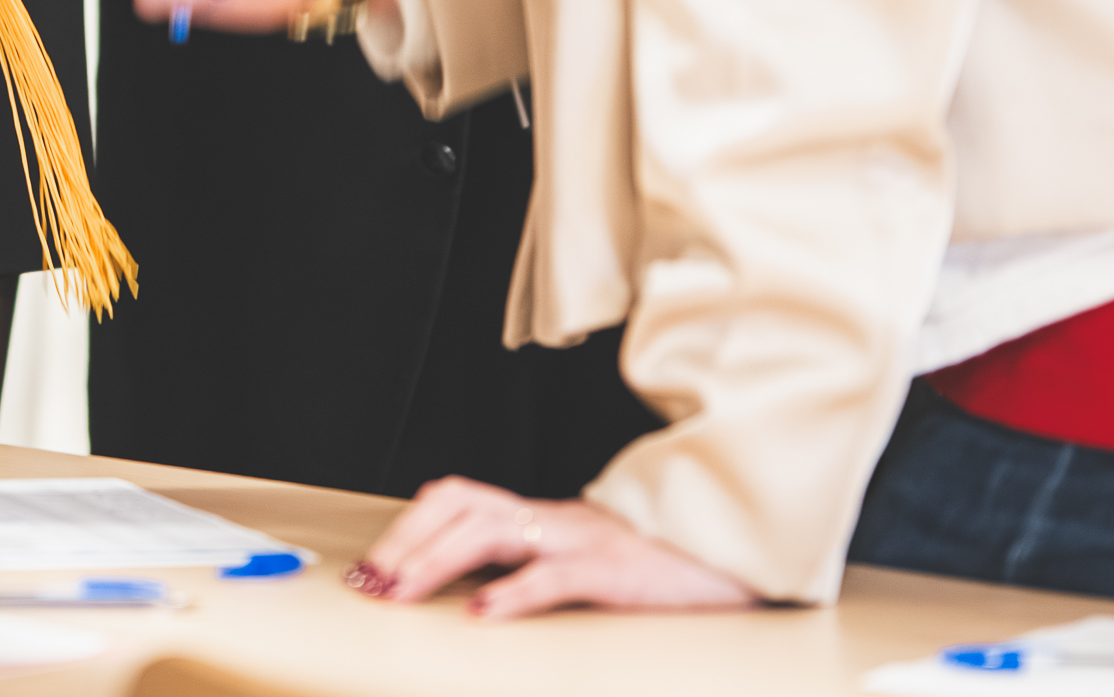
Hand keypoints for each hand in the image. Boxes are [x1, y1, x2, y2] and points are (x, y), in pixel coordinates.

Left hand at [350, 479, 756, 615]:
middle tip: (372, 580)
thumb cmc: (662, 572)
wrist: (741, 556)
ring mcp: (584, 538)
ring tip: (402, 591)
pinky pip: (555, 574)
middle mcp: (555, 518)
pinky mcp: (616, 569)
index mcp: (544, 519)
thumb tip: (475, 597)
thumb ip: (537, 571)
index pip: (460, 500)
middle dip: (406, 539)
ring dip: (436, 561)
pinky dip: (512, 593)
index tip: (372, 564)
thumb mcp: (587, 568)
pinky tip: (482, 614)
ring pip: (491, 531)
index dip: (410, 526)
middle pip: (460, 504)